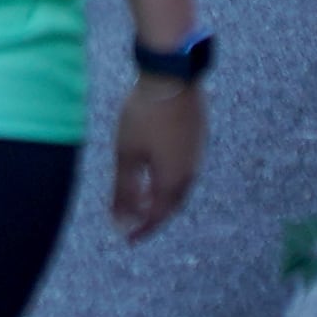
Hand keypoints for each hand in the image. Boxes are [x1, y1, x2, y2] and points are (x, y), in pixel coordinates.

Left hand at [111, 77, 205, 238]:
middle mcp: (190, 173)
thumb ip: (123, 189)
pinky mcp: (197, 138)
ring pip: (178, 186)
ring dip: (160, 196)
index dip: (143, 230)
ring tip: (141, 198)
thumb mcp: (126, 153)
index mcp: (173, 181)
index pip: (158, 216)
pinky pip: (183, 169)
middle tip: (135, 222)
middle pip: (172, 204)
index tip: (129, 240)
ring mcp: (196, 155)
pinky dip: (167, 179)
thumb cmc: (145, 115)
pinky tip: (154, 168)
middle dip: (153, 215)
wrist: (172, 76)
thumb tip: (119, 221)